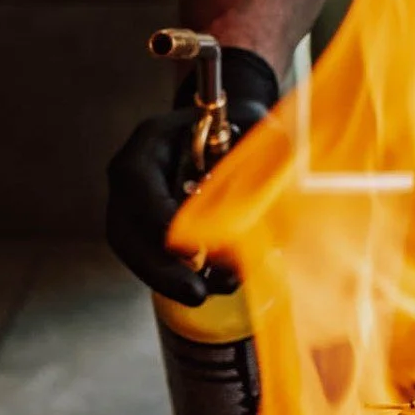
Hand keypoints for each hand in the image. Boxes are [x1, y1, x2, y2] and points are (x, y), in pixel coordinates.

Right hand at [106, 46, 277, 303]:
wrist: (228, 128)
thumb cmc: (236, 123)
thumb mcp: (248, 120)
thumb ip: (259, 142)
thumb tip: (288, 164)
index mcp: (152, 141)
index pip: (136, 180)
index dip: (157, 216)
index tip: (188, 247)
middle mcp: (136, 176)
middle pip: (126, 228)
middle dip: (159, 268)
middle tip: (196, 293)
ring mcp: (138, 206)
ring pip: (136, 252)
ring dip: (169, 279)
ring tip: (210, 293)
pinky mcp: (150, 230)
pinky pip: (153, 260)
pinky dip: (180, 277)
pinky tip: (214, 285)